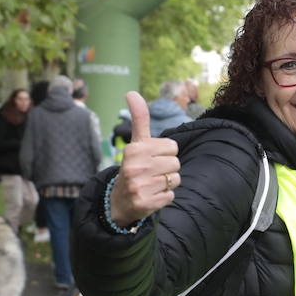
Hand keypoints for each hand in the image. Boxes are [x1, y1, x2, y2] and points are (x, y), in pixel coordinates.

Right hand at [110, 91, 181, 224]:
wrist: (119, 201)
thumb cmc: (134, 166)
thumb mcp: (136, 143)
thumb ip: (139, 118)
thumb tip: (132, 92)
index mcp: (134, 149)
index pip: (172, 146)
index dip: (165, 152)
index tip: (152, 157)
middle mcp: (135, 167)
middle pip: (176, 163)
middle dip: (167, 168)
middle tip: (152, 172)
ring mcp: (140, 186)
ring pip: (175, 179)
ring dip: (167, 183)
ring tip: (152, 183)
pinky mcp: (146, 203)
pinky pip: (171, 196)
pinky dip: (164, 197)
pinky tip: (151, 195)